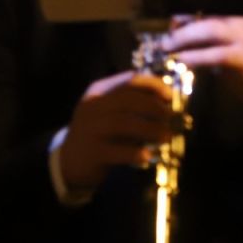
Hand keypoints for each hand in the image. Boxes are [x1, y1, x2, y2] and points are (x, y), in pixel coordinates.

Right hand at [56, 70, 176, 192]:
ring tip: (167, 137)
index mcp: (99, 91)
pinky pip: (118, 150)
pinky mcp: (92, 151)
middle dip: (155, 108)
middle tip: (173, 118)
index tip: (171, 95)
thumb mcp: (112, 114)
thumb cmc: (100, 134)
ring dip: (151, 129)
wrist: (69, 161)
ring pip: (125, 123)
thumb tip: (170, 104)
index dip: (154, 85)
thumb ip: (134, 106)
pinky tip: (148, 156)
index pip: (130, 80)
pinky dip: (136, 152)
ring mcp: (90, 128)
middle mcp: (93, 106)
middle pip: (129, 100)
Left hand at [158, 16, 242, 125]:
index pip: (205, 8)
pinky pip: (214, 54)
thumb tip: (174, 33)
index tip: (170, 26)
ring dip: (184, 40)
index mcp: (235, 15)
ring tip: (168, 50)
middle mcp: (240, 22)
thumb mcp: (225, 46)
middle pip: (205, 18)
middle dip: (181, 30)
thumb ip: (204, 38)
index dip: (184, 15)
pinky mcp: (242, 57)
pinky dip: (196, 57)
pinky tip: (183, 61)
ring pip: (209, 31)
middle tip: (164, 42)